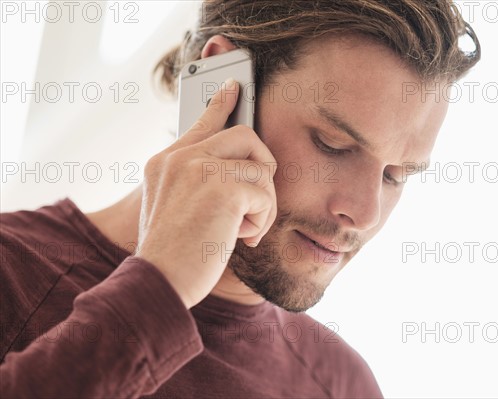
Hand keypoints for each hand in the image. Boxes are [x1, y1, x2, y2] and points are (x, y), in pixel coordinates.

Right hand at [136, 79, 276, 308]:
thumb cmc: (171, 254)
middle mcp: (181, 157)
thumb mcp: (174, 208)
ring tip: (245, 229)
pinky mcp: (222, 187)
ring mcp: (199, 168)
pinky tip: (244, 237)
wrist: (158, 281)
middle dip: (263, 166)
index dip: (222, 103)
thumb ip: (196, 183)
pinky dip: (262, 220)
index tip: (235, 86)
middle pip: (245, 135)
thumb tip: (239, 172)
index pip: (202, 122)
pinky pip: (265, 194)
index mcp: (166, 162)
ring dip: (262, 205)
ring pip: (261, 168)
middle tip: (256, 198)